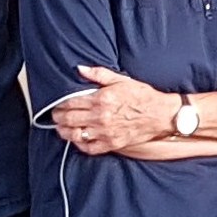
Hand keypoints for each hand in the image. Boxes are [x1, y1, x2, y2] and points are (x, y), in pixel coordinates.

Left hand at [52, 65, 185, 154]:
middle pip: (69, 119)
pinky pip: (89, 148)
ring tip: (61, 128)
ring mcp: (105, 132)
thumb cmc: (143, 97)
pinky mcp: (112, 144)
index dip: (60, 104)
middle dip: (58, 118)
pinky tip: (78, 139)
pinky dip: (80, 144)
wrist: (161, 115)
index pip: (71, 103)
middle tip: (55, 116)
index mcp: (101, 99)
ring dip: (65, 132)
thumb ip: (98, 74)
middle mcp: (101, 117)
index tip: (57, 105)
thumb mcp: (121, 80)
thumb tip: (80, 69)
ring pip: (75, 134)